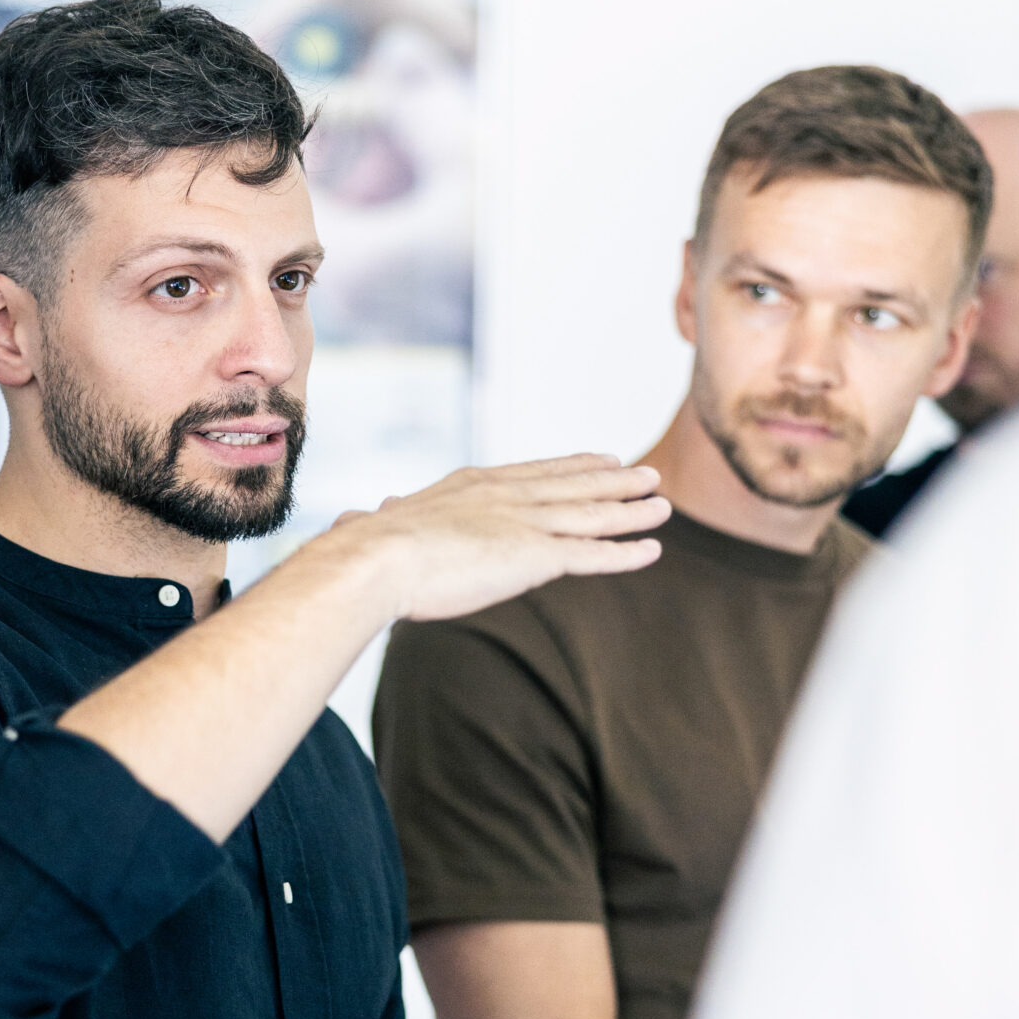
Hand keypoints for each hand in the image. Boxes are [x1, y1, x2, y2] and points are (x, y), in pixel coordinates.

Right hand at [343, 454, 669, 623]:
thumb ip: (377, 521)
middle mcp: (506, 496)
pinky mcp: (536, 557)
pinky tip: (653, 550)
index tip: (600, 459)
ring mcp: (524, 523)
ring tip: (663, 502)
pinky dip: (626, 553)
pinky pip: (592, 555)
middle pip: (573, 487)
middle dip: (613, 481)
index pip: (534, 473)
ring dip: (632, 510)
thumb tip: (355, 519)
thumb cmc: (366, 549)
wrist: (375, 559)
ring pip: (593, 515)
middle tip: (646, 473)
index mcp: (473, 485)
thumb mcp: (375, 526)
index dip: (572, 467)